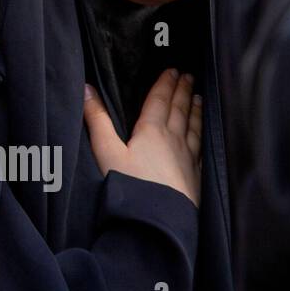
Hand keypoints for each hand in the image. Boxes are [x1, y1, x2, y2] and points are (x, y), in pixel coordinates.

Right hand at [83, 68, 202, 205]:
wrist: (159, 221)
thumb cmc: (130, 186)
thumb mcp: (106, 151)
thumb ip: (97, 119)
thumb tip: (86, 89)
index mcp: (151, 131)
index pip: (159, 101)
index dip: (165, 84)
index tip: (171, 69)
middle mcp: (173, 140)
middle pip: (178, 109)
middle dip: (182, 90)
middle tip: (187, 75)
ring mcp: (187, 158)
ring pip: (193, 126)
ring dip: (194, 109)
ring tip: (197, 97)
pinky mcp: (194, 175)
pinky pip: (200, 146)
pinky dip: (202, 133)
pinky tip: (202, 134)